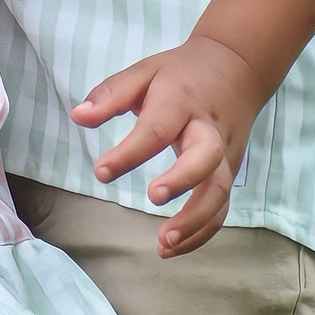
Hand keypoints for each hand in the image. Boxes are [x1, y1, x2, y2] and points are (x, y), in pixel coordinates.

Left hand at [71, 35, 264, 257]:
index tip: (101, 172)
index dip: (130, 152)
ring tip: (163, 244)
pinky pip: (223, 206)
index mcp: (180, 100)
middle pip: (205, 156)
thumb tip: (78, 116)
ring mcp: (225, 152)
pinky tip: (174, 247)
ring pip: (220, 190)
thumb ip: (111, 94)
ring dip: (195, 221)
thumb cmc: (181, 73)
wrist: (237, 67)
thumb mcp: (144, 71)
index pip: (156, 128)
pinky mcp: (231, 170)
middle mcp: (207, 128)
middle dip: (182, 180)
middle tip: (152, 198)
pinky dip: (203, 231)